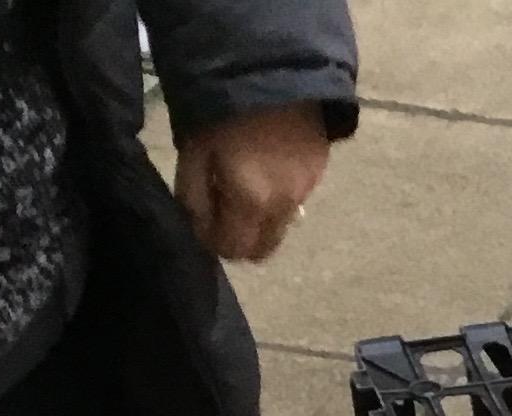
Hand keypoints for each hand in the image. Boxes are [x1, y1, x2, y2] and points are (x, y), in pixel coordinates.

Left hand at [173, 103, 330, 262]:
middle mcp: (282, 208)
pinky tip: (265, 166)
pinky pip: (292, 202)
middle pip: (261, 251)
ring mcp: (305, 193)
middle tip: (221, 212)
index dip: (212, 242)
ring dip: (258, 220)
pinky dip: (276, 197)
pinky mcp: (318, 175)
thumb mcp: (194, 150)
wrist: (275, 69)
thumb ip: (193, 197)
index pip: (232, 250)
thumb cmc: (224, 108)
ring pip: (278, 229)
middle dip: (239, 240)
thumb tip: (198, 229)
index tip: (201, 221)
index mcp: (250, 203)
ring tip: (243, 185)